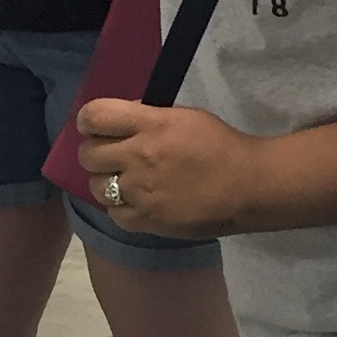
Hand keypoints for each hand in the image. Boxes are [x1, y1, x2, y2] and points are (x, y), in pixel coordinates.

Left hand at [72, 98, 262, 238]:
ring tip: (123, 180)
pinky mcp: (146, 220)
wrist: (248, 185)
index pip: (95, 116)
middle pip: (88, 154)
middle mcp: (138, 156)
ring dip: (105, 180)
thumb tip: (123, 121)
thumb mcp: (184, 117)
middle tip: (108, 155)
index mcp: (150, 124)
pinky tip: (134, 202)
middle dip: (94, 152)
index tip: (93, 126)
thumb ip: (148, 117)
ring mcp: (139, 191)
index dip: (88, 120)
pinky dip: (119, 207)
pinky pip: (113, 213)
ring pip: (96, 186)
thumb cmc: (221, 146)